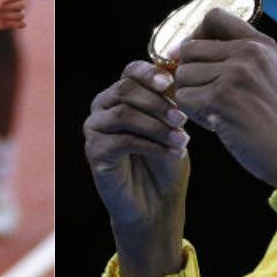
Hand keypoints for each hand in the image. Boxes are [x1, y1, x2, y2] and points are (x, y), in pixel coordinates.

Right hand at [85, 60, 189, 276]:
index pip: (130, 72)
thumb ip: (169, 103)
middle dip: (157, 102)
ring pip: (123, 113)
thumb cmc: (165, 162)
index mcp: (121, 96)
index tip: (170, 82)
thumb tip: (176, 79)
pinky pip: (122, 140)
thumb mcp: (172, 127)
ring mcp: (95, 130)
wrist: (156, 204)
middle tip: (182, 118)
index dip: (149, 72)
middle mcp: (103, 109)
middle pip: (124, 89)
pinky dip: (151, 145)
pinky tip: (172, 152)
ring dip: (156, 125)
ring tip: (182, 139)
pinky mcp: (94, 152)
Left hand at [173, 8, 276, 186]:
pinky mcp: (220, 97)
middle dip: (190, 74)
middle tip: (208, 95)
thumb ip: (234, 55)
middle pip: (188, 49)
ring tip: (216, 110)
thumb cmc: (272, 118)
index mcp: (260, 43)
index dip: (195, 34)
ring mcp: (234, 73)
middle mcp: (248, 52)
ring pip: (182, 74)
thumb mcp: (265, 73)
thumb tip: (182, 48)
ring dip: (191, 96)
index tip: (194, 55)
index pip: (214, 16)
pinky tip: (216, 122)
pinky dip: (193, 114)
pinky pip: (183, 98)